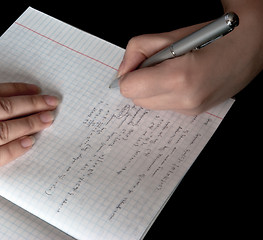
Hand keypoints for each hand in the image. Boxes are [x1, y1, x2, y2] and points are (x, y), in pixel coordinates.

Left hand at [118, 4, 262, 114]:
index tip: (137, 65)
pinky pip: (165, 106)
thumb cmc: (213, 37)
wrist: (250, 47)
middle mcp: (185, 100)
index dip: (128, 75)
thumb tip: (123, 72)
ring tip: (171, 70)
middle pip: (137, 100)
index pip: (130, 89)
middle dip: (140, 82)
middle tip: (156, 64)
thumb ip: (137, 50)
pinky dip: (165, 93)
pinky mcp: (195, 113)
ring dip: (152, 88)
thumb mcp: (169, 36)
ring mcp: (191, 109)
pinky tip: (181, 79)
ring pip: (150, 105)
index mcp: (179, 78)